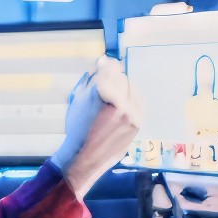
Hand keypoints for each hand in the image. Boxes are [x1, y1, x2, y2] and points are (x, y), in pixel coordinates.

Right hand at [62, 56, 143, 175]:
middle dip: (113, 78)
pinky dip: (129, 100)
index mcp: (107, 98)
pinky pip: (137, 103)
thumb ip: (93, 78)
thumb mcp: (79, 99)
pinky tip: (118, 107)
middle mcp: (124, 106)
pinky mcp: (139, 124)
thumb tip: (104, 60)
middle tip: (103, 84)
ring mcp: (134, 116)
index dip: (106, 65)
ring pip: (132, 90)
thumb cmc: (78, 127)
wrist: (85, 157)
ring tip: (110, 98)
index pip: (112, 70)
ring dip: (122, 89)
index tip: (103, 63)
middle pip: (122, 79)